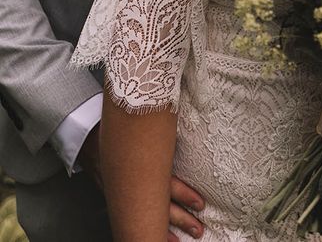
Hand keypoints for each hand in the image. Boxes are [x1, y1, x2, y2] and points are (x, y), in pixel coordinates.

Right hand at [79, 123, 206, 240]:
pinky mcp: (113, 194)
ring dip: (162, 230)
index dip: (185, 194)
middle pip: (159, 204)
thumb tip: (179, 126)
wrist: (86, 133)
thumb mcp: (143, 129)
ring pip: (143, 215)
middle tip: (198, 229)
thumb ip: (158, 137)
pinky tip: (146, 237)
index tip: (201, 204)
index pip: (166, 183)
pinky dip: (137, 227)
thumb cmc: (118, 127)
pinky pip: (128, 216)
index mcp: (143, 163)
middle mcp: (132, 180)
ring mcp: (121, 190)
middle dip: (180, 219)